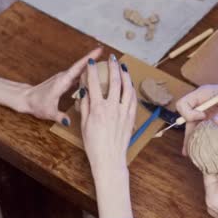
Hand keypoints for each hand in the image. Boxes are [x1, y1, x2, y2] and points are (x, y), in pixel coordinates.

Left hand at [23, 47, 102, 124]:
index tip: (99, 51)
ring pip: (80, 70)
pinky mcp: (64, 81)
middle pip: (81, 66)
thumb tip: (68, 122)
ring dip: (90, 67)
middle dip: (94, 60)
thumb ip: (60, 117)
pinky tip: (93, 77)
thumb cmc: (36, 104)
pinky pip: (77, 76)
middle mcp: (64, 77)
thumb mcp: (49, 112)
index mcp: (62, 82)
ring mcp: (64, 78)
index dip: (89, 59)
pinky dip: (85, 75)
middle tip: (109, 58)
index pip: (78, 68)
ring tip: (105, 66)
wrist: (26, 99)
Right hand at [80, 54, 136, 179]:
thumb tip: (84, 91)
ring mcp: (123, 112)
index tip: (91, 63)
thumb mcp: (84, 124)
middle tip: (111, 58)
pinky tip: (129, 84)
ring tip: (123, 66)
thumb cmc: (94, 145)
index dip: (92, 71)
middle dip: (113, 67)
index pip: (94, 84)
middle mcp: (112, 107)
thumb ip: (85, 106)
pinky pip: (133, 99)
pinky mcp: (131, 117)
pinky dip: (131, 89)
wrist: (109, 159)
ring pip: (127, 87)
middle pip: (114, 81)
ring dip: (125, 75)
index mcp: (97, 109)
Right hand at [176, 80, 217, 154]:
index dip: (189, 113)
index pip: (184, 104)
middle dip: (188, 133)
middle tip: (191, 148)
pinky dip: (202, 144)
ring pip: (194, 129)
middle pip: (187, 120)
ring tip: (191, 155)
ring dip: (192, 141)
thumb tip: (216, 122)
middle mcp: (204, 106)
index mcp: (205, 95)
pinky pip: (206, 135)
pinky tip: (200, 154)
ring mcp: (209, 117)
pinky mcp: (217, 126)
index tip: (203, 117)